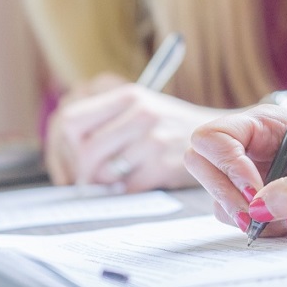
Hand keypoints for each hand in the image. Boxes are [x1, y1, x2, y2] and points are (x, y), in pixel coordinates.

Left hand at [45, 74, 223, 191]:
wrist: (221, 137)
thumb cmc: (170, 127)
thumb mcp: (141, 107)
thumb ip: (105, 120)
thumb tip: (66, 155)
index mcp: (128, 94)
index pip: (71, 120)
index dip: (65, 146)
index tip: (72, 160)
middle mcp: (140, 113)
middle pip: (85, 151)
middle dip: (82, 174)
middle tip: (88, 182)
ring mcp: (153, 139)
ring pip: (104, 173)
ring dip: (104, 185)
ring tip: (114, 181)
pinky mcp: (164, 165)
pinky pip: (127, 188)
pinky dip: (126, 192)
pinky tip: (136, 183)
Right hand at [185, 104, 286, 235]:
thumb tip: (259, 209)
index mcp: (262, 125)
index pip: (213, 138)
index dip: (226, 165)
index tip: (256, 190)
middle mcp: (250, 149)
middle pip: (201, 165)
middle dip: (225, 193)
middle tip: (257, 214)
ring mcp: (251, 176)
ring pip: (216, 198)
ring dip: (244, 215)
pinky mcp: (259, 203)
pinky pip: (237, 218)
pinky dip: (259, 227)